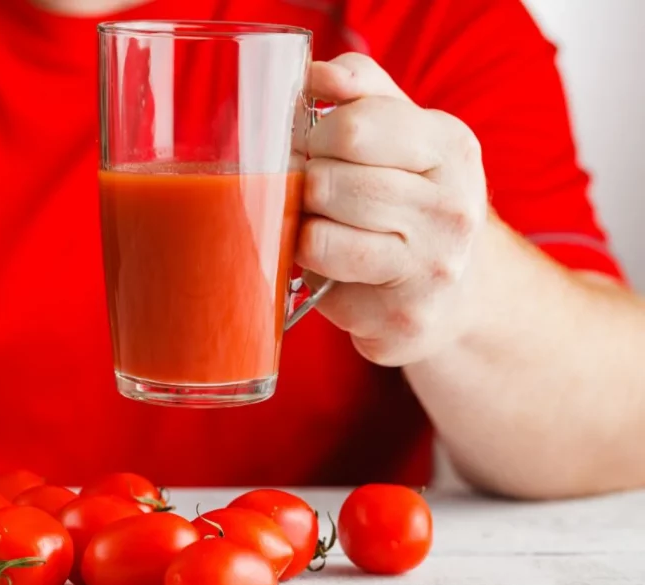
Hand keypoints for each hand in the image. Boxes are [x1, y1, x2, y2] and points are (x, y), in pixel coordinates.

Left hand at [297, 53, 487, 365]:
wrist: (467, 291)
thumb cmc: (421, 204)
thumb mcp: (409, 134)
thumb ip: (364, 91)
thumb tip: (314, 76)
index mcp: (451, 149)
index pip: (351, 128)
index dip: (313, 138)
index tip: (315, 150)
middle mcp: (451, 209)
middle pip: (326, 183)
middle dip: (308, 188)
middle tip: (319, 197)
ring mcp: (432, 269)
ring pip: (317, 237)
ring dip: (307, 233)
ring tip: (330, 232)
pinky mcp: (404, 319)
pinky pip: (322, 287)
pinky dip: (319, 276)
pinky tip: (345, 274)